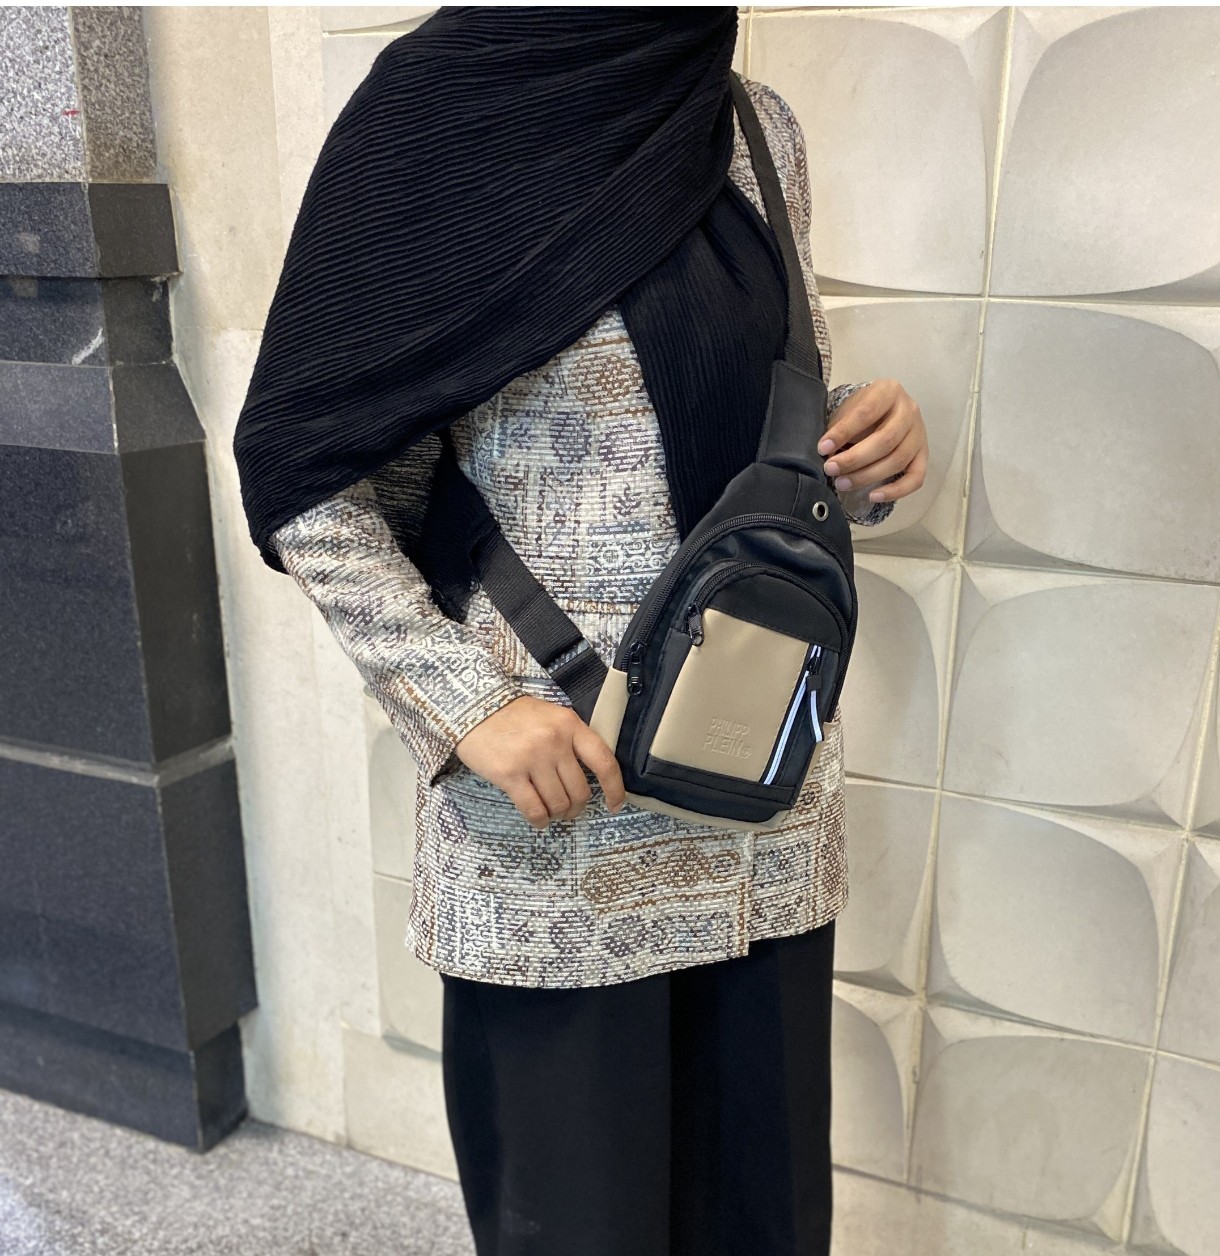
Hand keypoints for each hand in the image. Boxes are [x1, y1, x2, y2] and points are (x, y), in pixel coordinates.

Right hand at [454, 694, 626, 828]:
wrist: (473, 707)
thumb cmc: (514, 715)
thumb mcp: (551, 716)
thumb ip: (571, 739)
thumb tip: (590, 775)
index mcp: (570, 725)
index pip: (604, 762)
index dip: (615, 789)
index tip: (615, 805)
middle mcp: (554, 742)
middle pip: (580, 791)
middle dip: (576, 807)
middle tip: (568, 809)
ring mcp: (532, 759)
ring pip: (558, 803)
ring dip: (558, 814)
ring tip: (551, 812)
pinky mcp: (509, 775)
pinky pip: (534, 809)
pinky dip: (540, 820)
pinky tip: (539, 819)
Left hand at [818, 378, 927, 503]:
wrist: (884, 411)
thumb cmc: (862, 411)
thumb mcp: (848, 409)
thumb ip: (839, 427)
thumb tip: (826, 453)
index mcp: (889, 391)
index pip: (866, 413)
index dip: (843, 432)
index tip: (823, 448)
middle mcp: (909, 410)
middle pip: (885, 440)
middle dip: (854, 459)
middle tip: (831, 469)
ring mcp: (919, 434)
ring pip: (898, 460)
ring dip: (867, 476)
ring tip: (843, 483)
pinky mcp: (923, 455)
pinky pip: (915, 478)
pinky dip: (895, 491)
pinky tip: (873, 496)